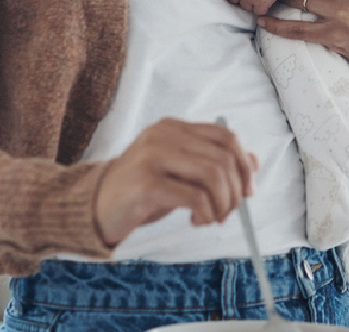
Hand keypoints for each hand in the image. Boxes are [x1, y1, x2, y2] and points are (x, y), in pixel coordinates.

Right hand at [92, 118, 257, 248]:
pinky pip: (194, 196)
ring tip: (212, 218)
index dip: (243, 164)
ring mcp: (153, 155)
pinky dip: (206, 212)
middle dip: (234, 191)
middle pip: (223, 158)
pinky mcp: (146, 182)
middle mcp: (164, 135)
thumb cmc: (141, 191)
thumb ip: (212, 163)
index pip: (226, 136)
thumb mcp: (180, 173)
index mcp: (174, 127)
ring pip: (213, 175)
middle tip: (228, 213)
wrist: (94, 207)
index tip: (247, 192)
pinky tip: (197, 220)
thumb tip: (254, 161)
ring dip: (222, 204)